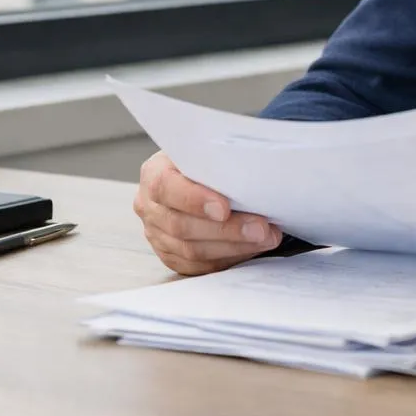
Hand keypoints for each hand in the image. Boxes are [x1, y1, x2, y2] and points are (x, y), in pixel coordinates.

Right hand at [133, 151, 281, 274]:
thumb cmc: (207, 160)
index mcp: (154, 173)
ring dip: (233, 246)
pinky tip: (252, 248)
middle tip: (261, 228)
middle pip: (182, 225)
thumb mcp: (206, 149)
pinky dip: (227, 258)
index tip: (224, 208)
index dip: (195, 200)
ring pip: (191, 250)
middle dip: (227, 229)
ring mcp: (157, 234)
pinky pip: (197, 266)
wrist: (197, 176)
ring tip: (266, 238)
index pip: (166, 188)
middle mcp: (150, 206)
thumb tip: (252, 167)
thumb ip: (218, 158)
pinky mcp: (171, 255)